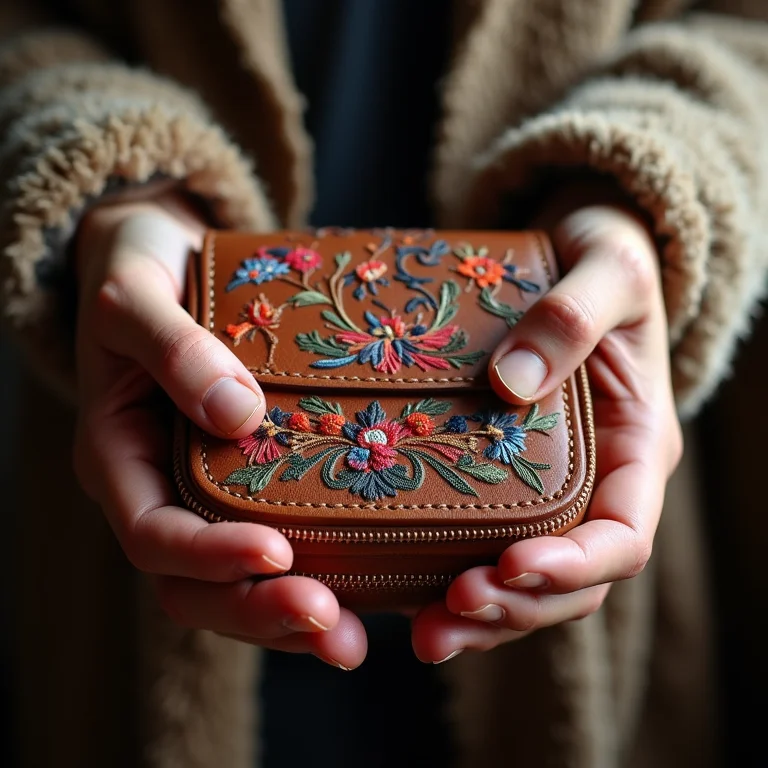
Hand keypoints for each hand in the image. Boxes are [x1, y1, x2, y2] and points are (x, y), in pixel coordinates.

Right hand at [73, 185, 365, 669]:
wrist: (160, 260)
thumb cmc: (138, 273)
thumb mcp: (138, 297)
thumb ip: (174, 350)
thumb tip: (237, 415)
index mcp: (119, 457)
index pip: (154, 535)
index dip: (210, 556)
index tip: (276, 550)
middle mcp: (160, 488)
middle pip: (196, 584)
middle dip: (259, 610)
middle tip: (330, 622)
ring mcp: (204, 491)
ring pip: (236, 582)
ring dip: (291, 616)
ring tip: (353, 639)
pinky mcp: (246, 479)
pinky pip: (275, 540)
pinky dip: (317, 572)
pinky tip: (372, 586)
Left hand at [412, 200, 682, 662]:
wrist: (580, 255)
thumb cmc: (604, 259)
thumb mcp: (607, 271)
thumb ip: (572, 318)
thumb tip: (514, 382)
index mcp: (638, 447)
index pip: (623, 535)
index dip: (575, 565)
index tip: (513, 565)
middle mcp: (598, 481)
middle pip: (572, 580)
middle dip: (516, 606)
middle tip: (448, 614)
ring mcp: (553, 487)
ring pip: (529, 579)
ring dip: (483, 614)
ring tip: (424, 632)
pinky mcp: (507, 479)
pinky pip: (488, 544)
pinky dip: (454, 576)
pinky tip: (407, 591)